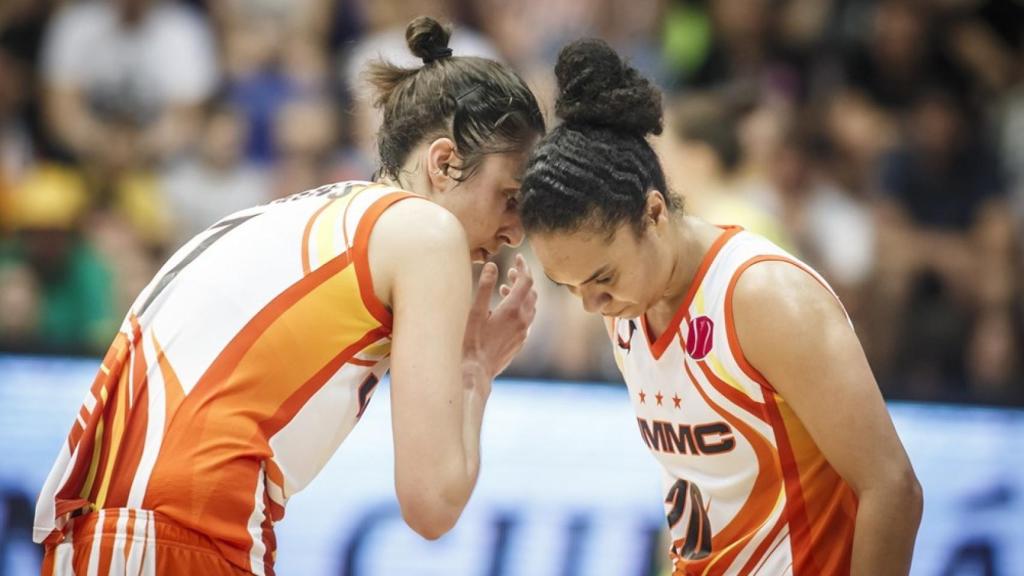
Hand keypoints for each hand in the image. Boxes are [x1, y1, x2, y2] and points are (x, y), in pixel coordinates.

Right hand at [463, 254, 536, 381]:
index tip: (517, 257)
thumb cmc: (471, 342)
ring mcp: (523, 333)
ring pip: (530, 307)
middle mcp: (523, 321)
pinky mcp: (519, 343)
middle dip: (522, 279)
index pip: (526, 281)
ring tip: (505, 288)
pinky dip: (520, 308)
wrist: (476, 372)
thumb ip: (484, 287)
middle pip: (531, 293)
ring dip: (522, 294)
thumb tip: (492, 265)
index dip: (523, 266)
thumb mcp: (475, 312)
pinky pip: (526, 320)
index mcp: (513, 310)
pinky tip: (505, 311)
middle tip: (511, 271)